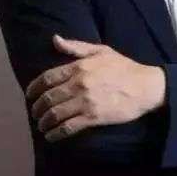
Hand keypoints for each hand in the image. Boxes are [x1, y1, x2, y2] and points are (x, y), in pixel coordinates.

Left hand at [25, 34, 165, 142]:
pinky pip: (69, 127)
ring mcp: (85, 102)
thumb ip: (76, 46)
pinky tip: (51, 136)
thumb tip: (54, 39)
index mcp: (78, 67)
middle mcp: (78, 84)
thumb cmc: (124, 67)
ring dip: (44, 122)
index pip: (47, 78)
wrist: (146, 86)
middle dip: (37, 107)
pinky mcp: (93, 117)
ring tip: (41, 126)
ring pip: (55, 114)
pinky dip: (56, 133)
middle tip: (34, 113)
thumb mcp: (100, 50)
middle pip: (48, 98)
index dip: (34, 88)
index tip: (29, 95)